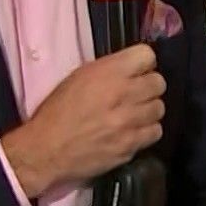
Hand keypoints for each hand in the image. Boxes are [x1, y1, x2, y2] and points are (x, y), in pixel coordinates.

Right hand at [2, 44, 165, 197]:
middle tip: (136, 94)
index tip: (137, 71)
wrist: (46, 150)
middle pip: (158, 83)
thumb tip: (131, 70)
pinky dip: (147, 130)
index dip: (142, 63)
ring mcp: (129, 122)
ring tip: (133, 114)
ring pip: (159, 108)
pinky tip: (133, 131)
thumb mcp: (78, 77)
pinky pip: (155, 131)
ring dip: (148, 110)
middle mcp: (123, 94)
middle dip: (148, 86)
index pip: (147, 56)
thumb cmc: (57, 112)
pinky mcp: (131, 145)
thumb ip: (109, 70)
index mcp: (108, 72)